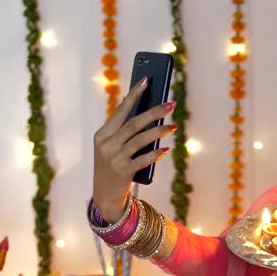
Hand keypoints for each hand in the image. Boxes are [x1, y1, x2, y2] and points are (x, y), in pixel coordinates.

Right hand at [91, 78, 176, 219]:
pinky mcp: (123, 172)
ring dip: (159, 131)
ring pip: (140, 139)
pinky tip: (165, 149)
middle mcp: (106, 144)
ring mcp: (114, 158)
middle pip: (134, 123)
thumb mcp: (112, 147)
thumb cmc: (113, 166)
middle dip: (154, 112)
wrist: (105, 195)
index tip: (146, 80)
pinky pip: (143, 159)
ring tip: (174, 126)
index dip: (134, 95)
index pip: (120, 110)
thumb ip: (124, 132)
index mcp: (102, 134)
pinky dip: (155, 153)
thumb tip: (148, 112)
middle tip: (171, 104)